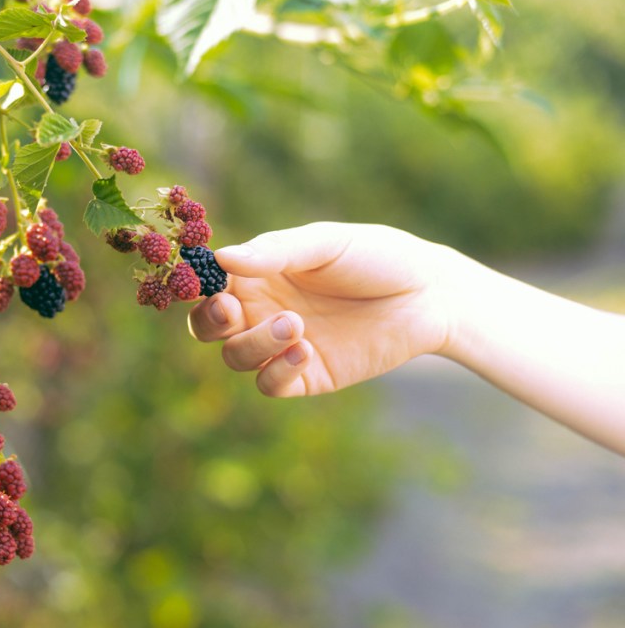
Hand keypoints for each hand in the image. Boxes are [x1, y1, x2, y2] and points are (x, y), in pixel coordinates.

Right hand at [188, 222, 455, 396]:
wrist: (430, 294)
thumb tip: (221, 258)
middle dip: (209, 322)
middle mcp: (261, 310)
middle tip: (232, 310)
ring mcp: (281, 346)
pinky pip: (270, 384)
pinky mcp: (306, 375)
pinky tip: (305, 351)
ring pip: (236, 358)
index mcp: (257, 273)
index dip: (197, 288)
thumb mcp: (326, 243)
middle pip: (207, 328)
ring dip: (254, 344)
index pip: (208, 284)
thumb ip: (275, 251)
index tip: (211, 284)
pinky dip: (277, 371)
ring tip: (294, 324)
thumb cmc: (376, 257)